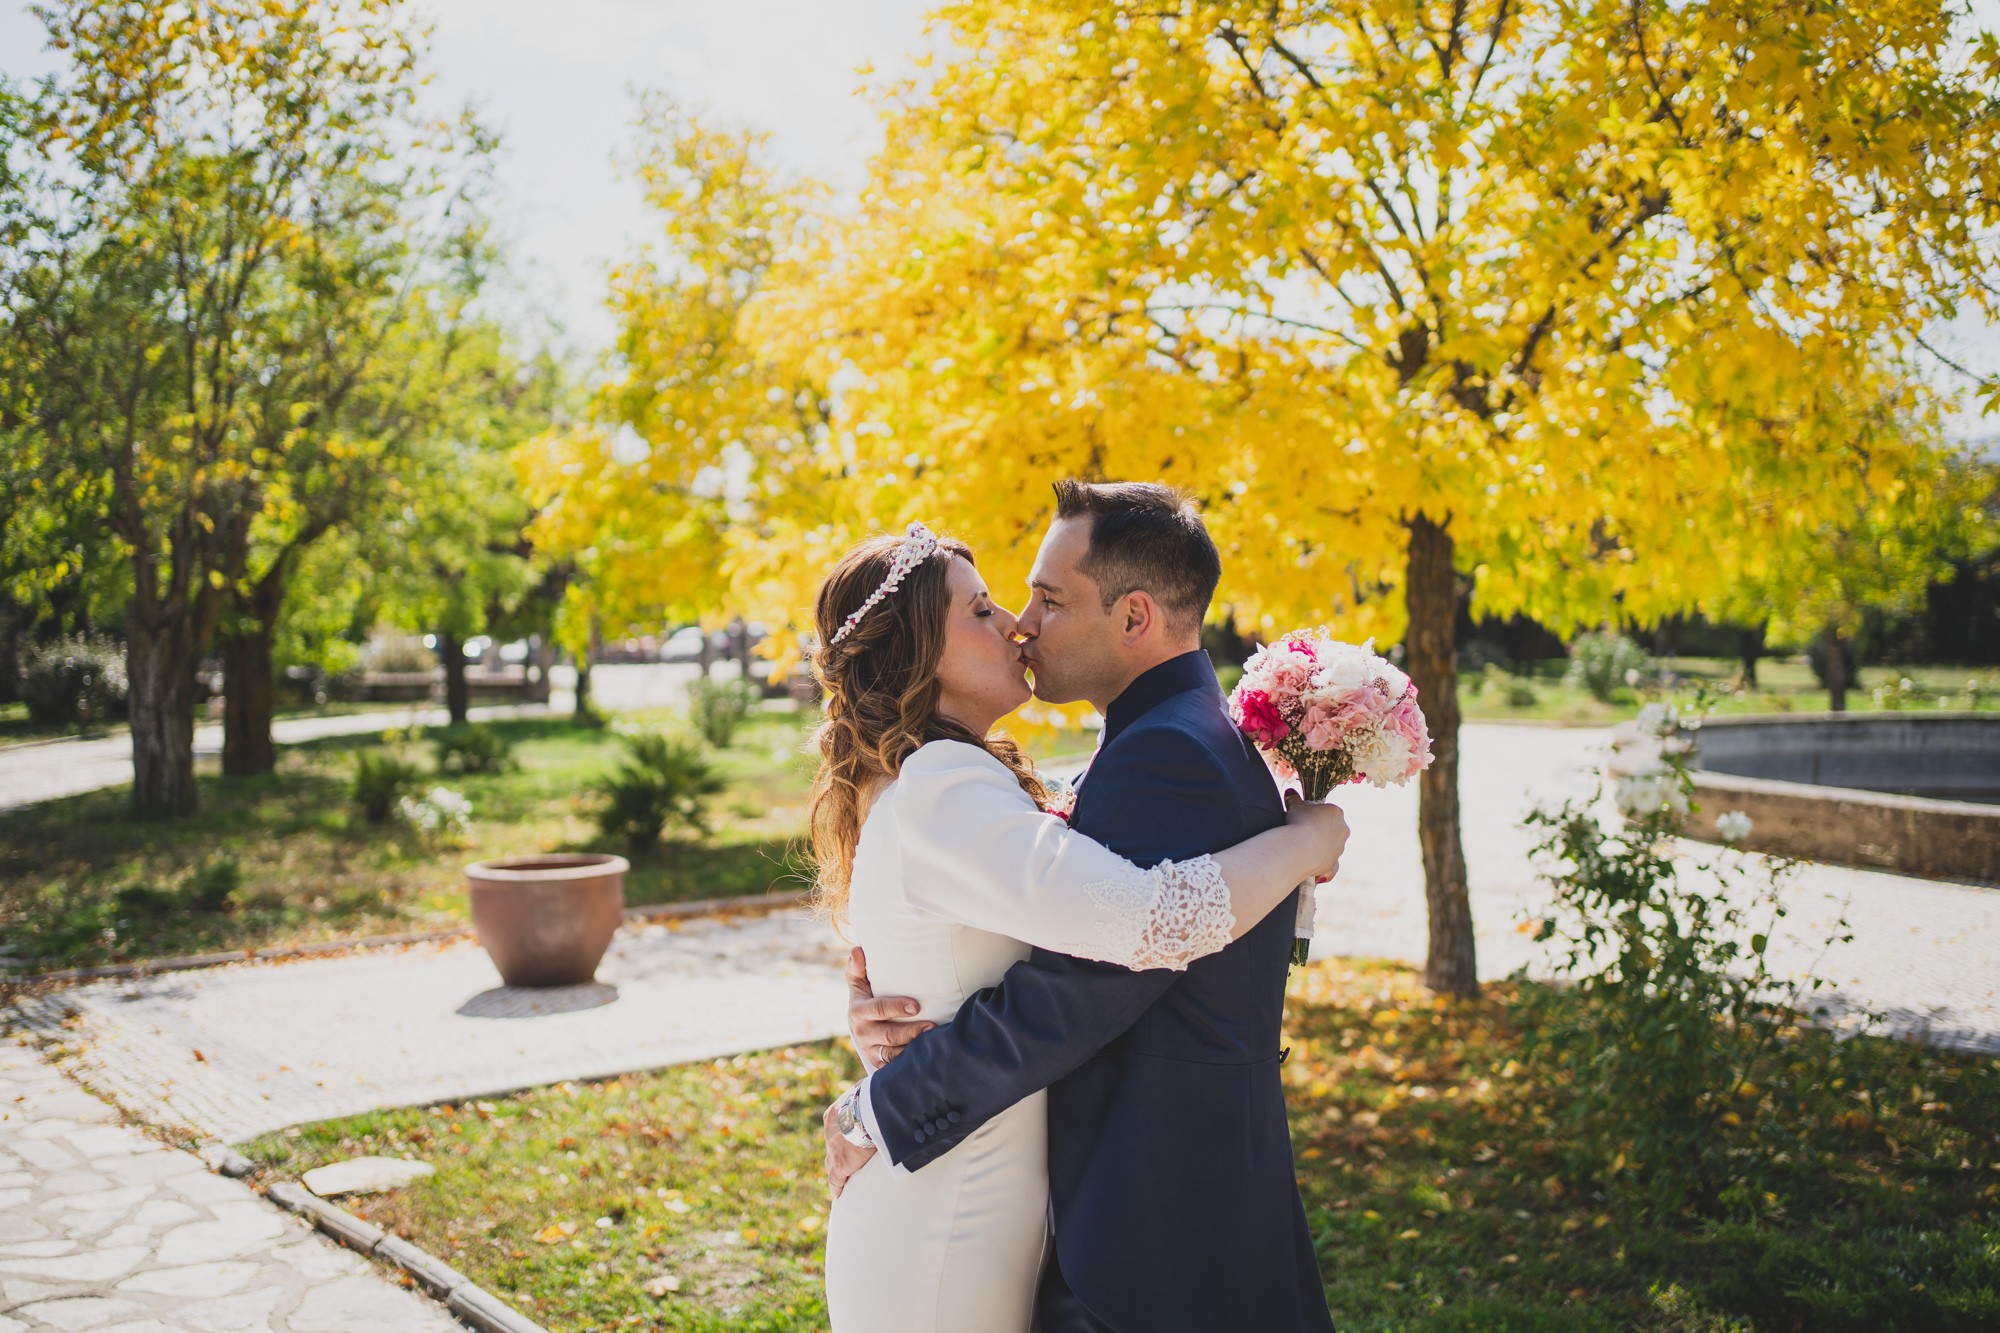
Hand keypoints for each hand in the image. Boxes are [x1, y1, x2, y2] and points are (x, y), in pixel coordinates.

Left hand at [823, 1101, 876, 1198]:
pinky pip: (835, 1179)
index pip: (836, 1128)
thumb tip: (883, 1088)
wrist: (869, 1112)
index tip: (846, 1141)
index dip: (841, 1136)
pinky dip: (837, 1186)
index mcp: (835, 1114)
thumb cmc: (873, 1098)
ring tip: (843, 1178)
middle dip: (838, 1153)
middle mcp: (830, 1132)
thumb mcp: (870, 1092)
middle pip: (832, 1147)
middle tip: (846, 1159)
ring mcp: (833, 1149)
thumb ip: (872, 1095)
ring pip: (831, 1164)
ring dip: (837, 1170)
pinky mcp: (840, 1165)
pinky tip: (839, 1193)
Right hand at [846, 946, 932, 1071]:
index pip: (879, 1009)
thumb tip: (857, 949)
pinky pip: (896, 1068)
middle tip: (933, 1025)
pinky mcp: (880, 1065)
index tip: (916, 1006)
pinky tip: (927, 1057)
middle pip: (890, 1035)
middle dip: (912, 1031)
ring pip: (895, 1055)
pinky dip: (911, 1064)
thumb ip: (857, 968)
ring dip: (914, 1049)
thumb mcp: (858, 985)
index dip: (897, 1007)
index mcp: (858, 1012)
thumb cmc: (865, 1000)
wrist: (860, 1031)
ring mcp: (872, 1051)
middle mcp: (863, 1034)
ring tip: (934, 1041)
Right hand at [1284, 791, 1349, 881]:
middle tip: (1302, 834)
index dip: (1314, 815)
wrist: (1300, 847)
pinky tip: (1316, 874)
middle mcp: (1342, 830)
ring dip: (1320, 849)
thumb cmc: (1298, 823)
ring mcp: (1339, 848)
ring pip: (1331, 848)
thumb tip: (1290, 793)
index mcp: (1336, 812)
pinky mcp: (1333, 864)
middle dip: (1319, 832)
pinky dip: (1324, 870)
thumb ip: (1294, 799)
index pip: (1327, 812)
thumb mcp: (1293, 807)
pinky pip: (1330, 867)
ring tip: (1302, 850)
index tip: (1302, 819)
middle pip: (1331, 830)